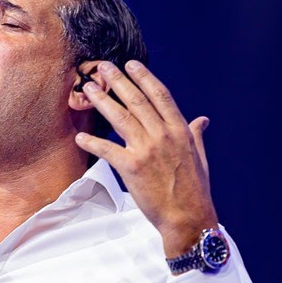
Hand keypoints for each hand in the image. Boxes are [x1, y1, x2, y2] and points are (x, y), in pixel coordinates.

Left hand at [74, 59, 217, 257]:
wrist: (188, 217)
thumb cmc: (194, 190)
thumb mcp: (200, 158)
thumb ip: (195, 135)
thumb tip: (201, 120)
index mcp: (180, 130)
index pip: (160, 95)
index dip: (144, 77)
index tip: (131, 65)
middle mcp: (163, 135)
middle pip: (136, 100)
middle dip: (118, 80)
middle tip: (102, 67)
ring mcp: (147, 150)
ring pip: (120, 118)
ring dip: (102, 100)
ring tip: (88, 88)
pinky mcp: (131, 167)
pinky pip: (106, 150)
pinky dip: (91, 142)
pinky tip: (80, 136)